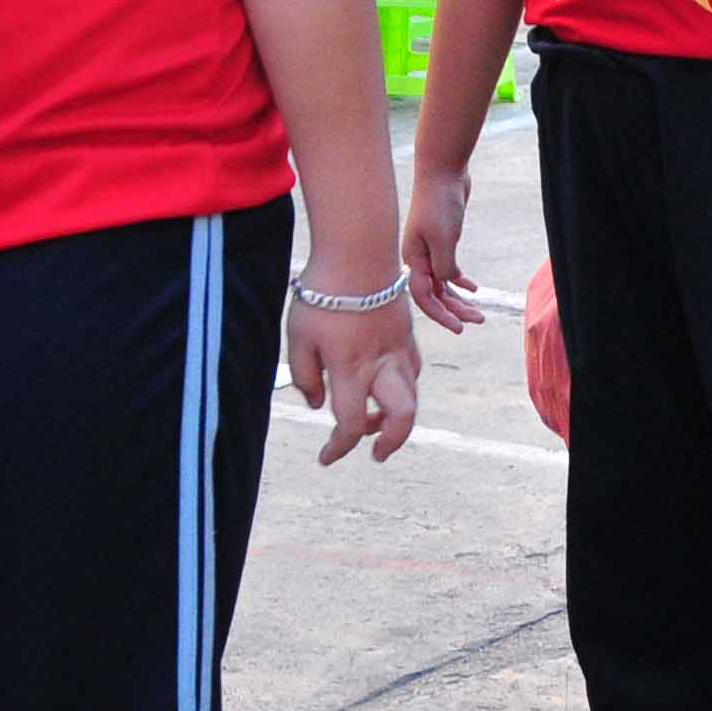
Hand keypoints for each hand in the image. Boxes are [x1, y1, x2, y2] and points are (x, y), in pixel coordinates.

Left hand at [287, 291, 418, 464]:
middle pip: (403, 417)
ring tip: (370, 417)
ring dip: (395, 416)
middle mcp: (381, 364)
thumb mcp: (298, 337)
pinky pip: (413, 371)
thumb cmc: (322, 294)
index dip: (337, 448)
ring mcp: (398, 349)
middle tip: (375, 451)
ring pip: (411, 396)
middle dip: (392, 441)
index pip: (350, 425)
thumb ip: (305, 376)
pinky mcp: (407, 335)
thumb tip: (317, 404)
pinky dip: (401, 387)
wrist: (357, 252)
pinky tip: (381, 382)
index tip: (325, 458)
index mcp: (351, 369)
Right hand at [401, 165, 481, 329]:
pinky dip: (460, 281)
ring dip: (459, 299)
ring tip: (478, 313)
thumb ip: (444, 267)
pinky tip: (473, 288)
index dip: (440, 315)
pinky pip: (449, 269)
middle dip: (454, 310)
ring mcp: (429, 250)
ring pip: (443, 284)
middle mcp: (418, 258)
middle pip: (435, 294)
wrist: (443, 172)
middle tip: (476, 321)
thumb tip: (448, 284)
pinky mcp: (442, 241)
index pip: (424, 297)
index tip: (459, 328)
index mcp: (413, 259)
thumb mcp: (443, 240)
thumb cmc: (439, 203)